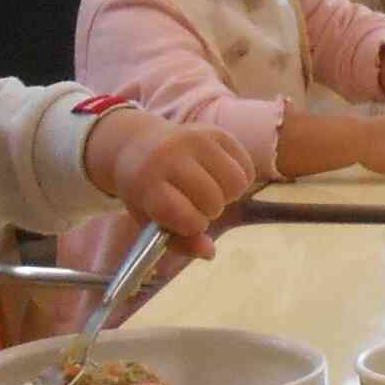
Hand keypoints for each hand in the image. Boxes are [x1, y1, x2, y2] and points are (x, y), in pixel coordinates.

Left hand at [88, 111, 254, 257]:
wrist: (138, 145)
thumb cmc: (146, 191)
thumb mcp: (150, 220)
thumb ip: (179, 242)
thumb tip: (210, 252)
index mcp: (147, 182)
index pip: (186, 216)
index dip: (192, 226)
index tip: (185, 221)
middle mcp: (170, 156)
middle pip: (214, 200)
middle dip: (210, 211)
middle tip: (198, 205)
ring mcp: (195, 139)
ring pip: (237, 182)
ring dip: (229, 195)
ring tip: (212, 191)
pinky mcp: (216, 132)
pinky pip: (246, 167)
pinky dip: (240, 180)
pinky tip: (221, 178)